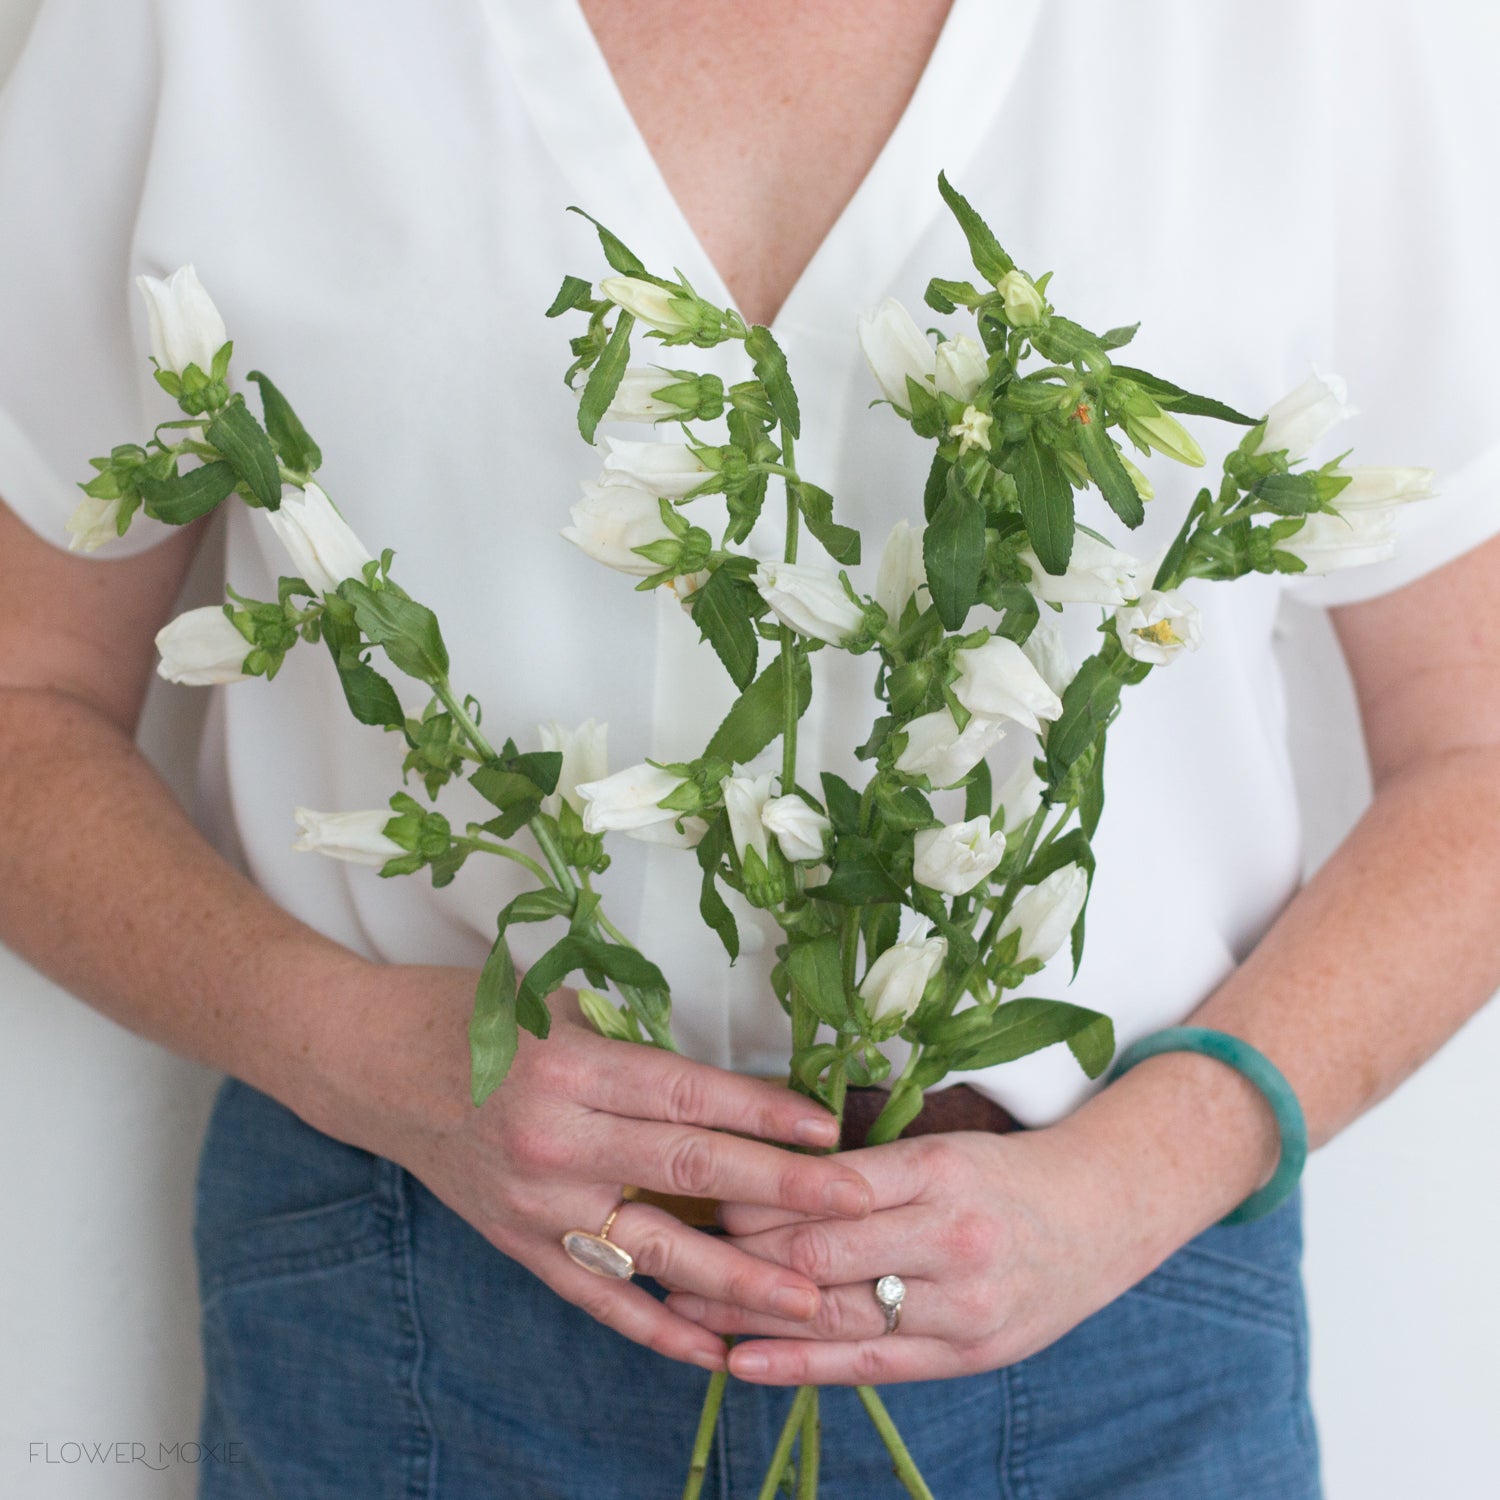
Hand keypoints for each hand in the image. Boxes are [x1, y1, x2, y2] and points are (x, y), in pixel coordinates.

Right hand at [298, 964, 872, 1372]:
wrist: (366, 1062)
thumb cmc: (468, 1017)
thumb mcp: (555, 1007)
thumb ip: (636, 1050)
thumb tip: (729, 1089)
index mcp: (572, 1066)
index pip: (688, 1095)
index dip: (764, 1112)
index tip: (828, 1128)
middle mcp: (556, 1139)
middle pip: (689, 1169)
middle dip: (781, 1192)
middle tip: (854, 1209)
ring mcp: (535, 1202)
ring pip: (655, 1249)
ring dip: (737, 1278)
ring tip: (809, 1300)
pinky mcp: (517, 1244)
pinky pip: (597, 1295)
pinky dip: (654, 1328)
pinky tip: (711, 1349)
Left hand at [666, 1126, 1163, 1385]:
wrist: (1103, 1215)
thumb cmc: (1003, 1172)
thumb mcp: (937, 1148)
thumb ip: (861, 1173)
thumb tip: (758, 1179)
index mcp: (936, 1171)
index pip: (821, 1193)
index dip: (753, 1199)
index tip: (702, 1193)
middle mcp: (950, 1239)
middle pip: (818, 1256)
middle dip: (739, 1256)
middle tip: (676, 1248)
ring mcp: (961, 1306)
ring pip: (835, 1316)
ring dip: (749, 1315)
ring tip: (681, 1309)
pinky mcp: (966, 1354)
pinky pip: (869, 1366)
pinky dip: (799, 1366)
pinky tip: (742, 1362)